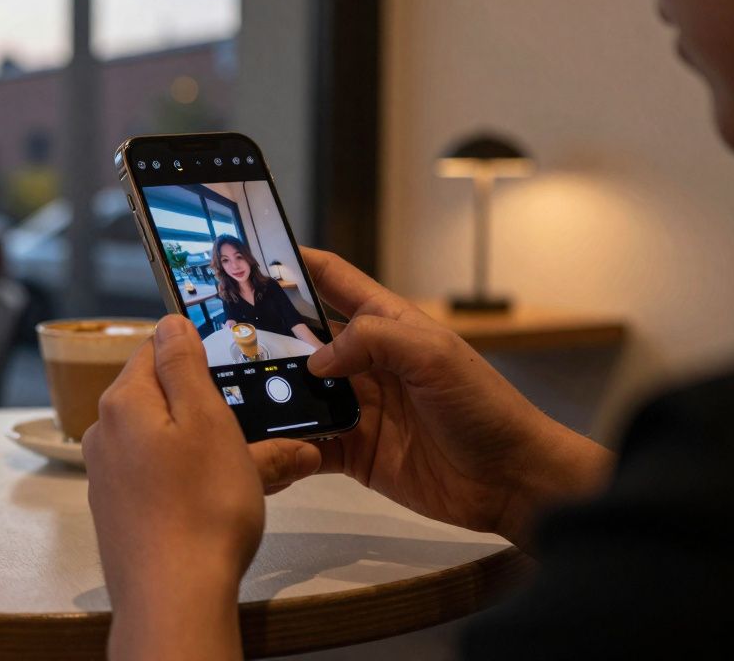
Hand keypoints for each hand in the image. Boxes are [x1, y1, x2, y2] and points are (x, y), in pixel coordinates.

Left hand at [82, 316, 317, 659]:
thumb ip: (185, 365)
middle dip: (207, 404)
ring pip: (163, 441)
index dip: (196, 351)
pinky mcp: (121, 514)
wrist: (174, 597)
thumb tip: (171, 323)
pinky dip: (190, 479)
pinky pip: (158, 478)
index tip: (233, 365)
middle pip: (160, 398)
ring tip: (250, 467)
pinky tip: (220, 501)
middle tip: (253, 422)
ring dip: (205, 445)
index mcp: (123, 402)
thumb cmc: (200, 507)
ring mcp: (108, 478)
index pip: (155, 349)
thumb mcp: (207, 419)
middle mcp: (104, 435)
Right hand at [254, 249, 613, 548]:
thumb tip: (317, 356)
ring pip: (299, 393)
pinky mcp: (354, 452)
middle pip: (304, 339)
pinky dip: (286, 444)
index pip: (334, 281)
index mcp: (388, 324)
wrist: (510, 480)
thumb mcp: (434, 356)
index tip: (256, 254)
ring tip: (231, 390)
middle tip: (223, 335)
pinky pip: (309, 443)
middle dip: (266, 335)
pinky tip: (263, 443)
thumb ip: (374, 340)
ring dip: (271, 393)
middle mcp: (367, 362)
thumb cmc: (486, 408)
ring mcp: (358, 408)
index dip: (298, 264)